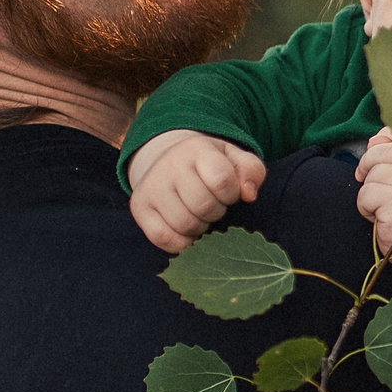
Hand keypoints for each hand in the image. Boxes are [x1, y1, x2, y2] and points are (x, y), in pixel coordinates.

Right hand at [129, 131, 265, 252]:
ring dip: (200, 227)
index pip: (222, 180)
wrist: (166, 160)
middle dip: (216, 211)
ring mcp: (152, 187)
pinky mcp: (139, 207)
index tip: (227, 192)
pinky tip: (187, 231)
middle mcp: (170, 165)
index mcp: (197, 149)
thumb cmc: (208, 164)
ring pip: (184, 224)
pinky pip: (164, 238)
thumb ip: (251, 171)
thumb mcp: (233, 158)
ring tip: (199, 214)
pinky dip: (181, 242)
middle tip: (212, 204)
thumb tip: (249, 195)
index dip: (231, 194)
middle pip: (203, 206)